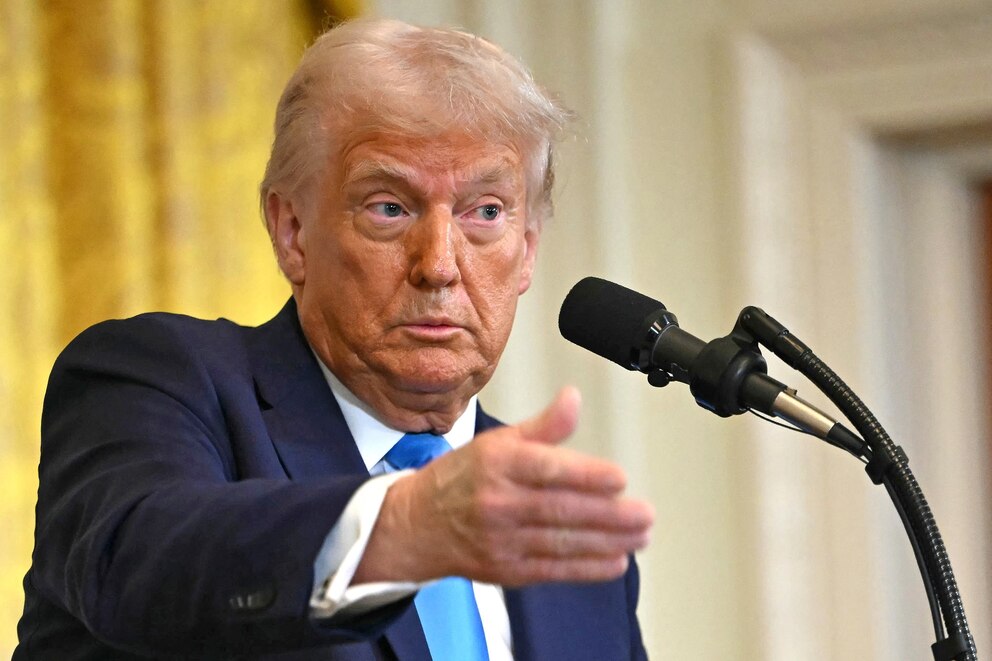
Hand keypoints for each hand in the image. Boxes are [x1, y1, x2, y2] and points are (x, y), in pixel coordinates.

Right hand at [353, 387, 653, 585]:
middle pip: (560, 510)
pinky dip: (587, 568)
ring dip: (607, 541)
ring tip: (640, 536)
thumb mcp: (497, 441)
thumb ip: (544, 426)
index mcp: (498, 464)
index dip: (585, 475)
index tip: (619, 478)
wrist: (416, 525)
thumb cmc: (461, 479)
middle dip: (608, 515)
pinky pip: (553, 569)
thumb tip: (573, 399)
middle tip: (644, 513)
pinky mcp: (507, 570)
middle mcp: (499, 503)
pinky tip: (616, 561)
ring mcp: (503, 540)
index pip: (546, 470)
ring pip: (562, 542)